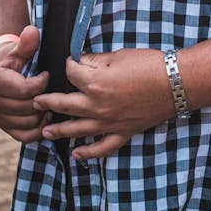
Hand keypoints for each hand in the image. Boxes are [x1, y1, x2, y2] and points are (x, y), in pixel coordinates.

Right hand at [0, 25, 49, 142]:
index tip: (47, 75)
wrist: (2, 68)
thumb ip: (27, 42)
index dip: (42, 84)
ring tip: (52, 103)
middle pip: (26, 108)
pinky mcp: (2, 125)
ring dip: (42, 116)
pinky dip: (37, 131)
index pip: (24, 90)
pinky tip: (46, 118)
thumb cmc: (15, 56)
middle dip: (44, 100)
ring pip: (26, 124)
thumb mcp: (20, 47)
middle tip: (54, 91)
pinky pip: (22, 136)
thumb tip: (32, 32)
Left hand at [33, 49, 174, 158]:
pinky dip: (88, 153)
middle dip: (48, 102)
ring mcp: (108, 122)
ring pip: (77, 129)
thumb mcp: (119, 56)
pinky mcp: (122, 132)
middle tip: (35, 102)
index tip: (67, 61)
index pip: (71, 73)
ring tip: (45, 131)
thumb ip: (96, 61)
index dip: (68, 65)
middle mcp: (97, 106)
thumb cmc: (148, 64)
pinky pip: (102, 147)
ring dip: (59, 130)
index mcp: (95, 83)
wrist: (175, 83)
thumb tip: (81, 61)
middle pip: (65, 104)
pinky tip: (77, 154)